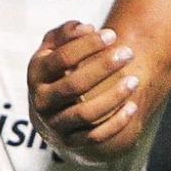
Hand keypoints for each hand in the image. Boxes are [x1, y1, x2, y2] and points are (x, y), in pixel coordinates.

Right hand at [29, 21, 142, 157]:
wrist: (50, 114)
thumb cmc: (58, 72)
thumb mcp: (53, 49)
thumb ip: (65, 33)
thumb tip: (88, 28)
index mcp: (36, 74)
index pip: (61, 58)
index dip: (87, 45)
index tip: (112, 34)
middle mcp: (41, 101)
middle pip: (74, 85)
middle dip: (103, 67)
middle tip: (128, 53)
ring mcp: (55, 124)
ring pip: (85, 113)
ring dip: (113, 97)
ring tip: (135, 80)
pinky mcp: (70, 142)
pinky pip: (95, 136)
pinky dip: (116, 123)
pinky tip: (133, 107)